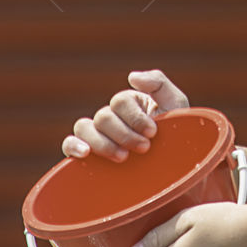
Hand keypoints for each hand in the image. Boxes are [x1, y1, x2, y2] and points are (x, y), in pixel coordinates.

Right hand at [62, 69, 188, 160]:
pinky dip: (73, 146)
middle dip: (125, 134)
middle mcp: (111, 118)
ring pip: (84, 128)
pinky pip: (69, 144)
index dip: (135, 117)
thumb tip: (131, 76)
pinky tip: (85, 154)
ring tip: (123, 157)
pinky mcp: (89, 156)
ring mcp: (98, 136)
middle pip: (103, 117)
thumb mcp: (175, 105)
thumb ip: (158, 83)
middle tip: (144, 148)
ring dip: (103, 143)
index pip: (120, 102)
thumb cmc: (178, 136)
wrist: (177, 171)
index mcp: (130, 103)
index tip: (153, 132)